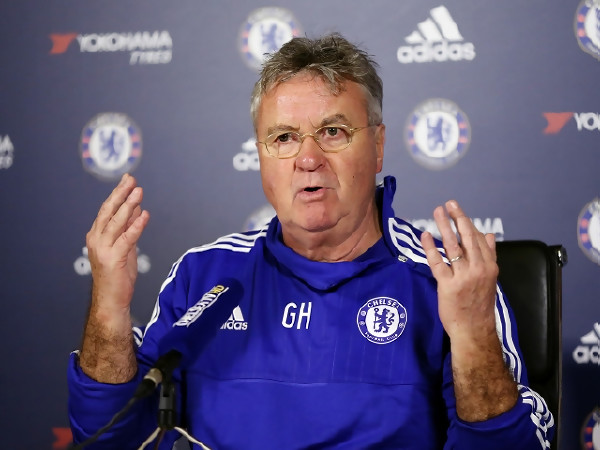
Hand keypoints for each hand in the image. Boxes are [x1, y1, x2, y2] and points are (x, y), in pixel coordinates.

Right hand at [86, 173, 149, 313]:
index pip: (107, 209)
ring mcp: (103, 249)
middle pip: (109, 211)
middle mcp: (97, 240)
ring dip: (128, 205)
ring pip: (116, 222)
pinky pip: (127, 238)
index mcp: (97, 235)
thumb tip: (136, 208)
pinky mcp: (113, 258)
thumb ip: (129, 228)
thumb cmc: (117, 276)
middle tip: (132, 180)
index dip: (118, 194)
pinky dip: (136, 226)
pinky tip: (144, 215)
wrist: (111, 300)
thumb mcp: (125, 246)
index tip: (128, 180)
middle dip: (121, 194)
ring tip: (138, 192)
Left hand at [419, 200, 497, 342]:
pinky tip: (425, 235)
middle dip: (457, 218)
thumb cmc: (480, 304)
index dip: (467, 222)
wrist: (474, 330)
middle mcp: (477, 269)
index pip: (478, 238)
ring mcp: (462, 277)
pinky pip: (438, 262)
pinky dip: (431, 247)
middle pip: (467, 238)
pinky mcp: (448, 285)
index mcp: (489, 266)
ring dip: (444, 226)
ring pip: (453, 246)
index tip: (458, 210)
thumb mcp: (490, 278)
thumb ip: (489, 256)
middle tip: (449, 203)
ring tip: (437, 212)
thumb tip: (489, 235)